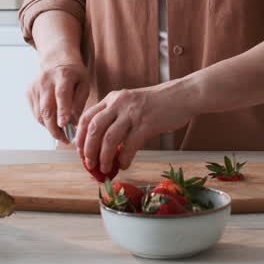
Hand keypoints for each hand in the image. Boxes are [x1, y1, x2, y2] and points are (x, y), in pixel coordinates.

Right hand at [26, 55, 89, 143]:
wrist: (55, 58)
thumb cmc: (74, 73)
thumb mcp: (84, 83)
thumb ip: (79, 102)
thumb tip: (74, 123)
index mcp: (64, 75)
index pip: (62, 95)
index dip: (62, 111)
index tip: (64, 125)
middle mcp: (46, 80)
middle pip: (47, 109)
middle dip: (54, 128)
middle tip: (65, 139)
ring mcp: (35, 86)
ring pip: (39, 114)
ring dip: (50, 126)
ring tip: (61, 132)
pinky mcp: (29, 91)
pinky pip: (35, 112)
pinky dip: (44, 120)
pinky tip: (53, 120)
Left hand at [75, 84, 191, 175]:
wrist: (183, 95)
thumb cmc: (158, 102)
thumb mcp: (131, 102)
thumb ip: (116, 117)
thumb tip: (103, 144)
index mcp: (113, 98)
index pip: (87, 117)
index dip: (80, 137)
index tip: (79, 151)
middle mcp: (119, 103)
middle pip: (94, 128)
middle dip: (88, 150)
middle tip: (89, 164)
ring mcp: (133, 113)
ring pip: (109, 138)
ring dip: (103, 157)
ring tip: (104, 168)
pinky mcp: (147, 124)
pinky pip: (130, 145)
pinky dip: (124, 158)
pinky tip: (124, 165)